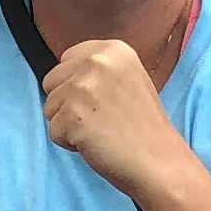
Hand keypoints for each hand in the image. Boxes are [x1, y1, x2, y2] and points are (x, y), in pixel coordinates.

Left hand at [39, 34, 185, 200]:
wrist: (160, 161)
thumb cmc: (144, 128)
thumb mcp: (129, 79)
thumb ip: (98, 71)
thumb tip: (65, 76)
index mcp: (113, 50)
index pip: (66, 59)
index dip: (75, 83)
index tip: (98, 100)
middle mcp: (96, 62)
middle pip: (52, 81)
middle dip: (67, 103)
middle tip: (99, 119)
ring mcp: (83, 88)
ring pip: (49, 107)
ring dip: (68, 125)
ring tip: (100, 131)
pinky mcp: (72, 115)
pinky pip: (54, 132)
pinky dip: (70, 143)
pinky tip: (97, 144)